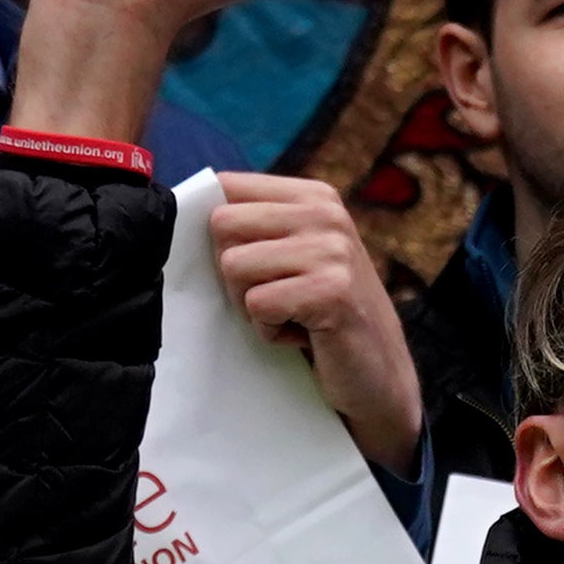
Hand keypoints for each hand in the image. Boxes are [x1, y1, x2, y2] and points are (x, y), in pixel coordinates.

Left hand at [210, 169, 423, 465]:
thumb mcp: (297, 256)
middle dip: (233, 271)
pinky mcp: (332, 291)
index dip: (219, 233)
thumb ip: (257, 228)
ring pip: (234, 266)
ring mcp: (331, 250)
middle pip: (222, 225)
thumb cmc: (325, 316)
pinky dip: (271, 331)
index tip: (248, 267)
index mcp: (313, 196)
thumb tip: (183, 209)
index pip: (228, 186)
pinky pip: (258, 305)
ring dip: (252, 306)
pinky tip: (304, 335)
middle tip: (272, 296)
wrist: (380, 376)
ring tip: (291, 315)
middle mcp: (325, 213)